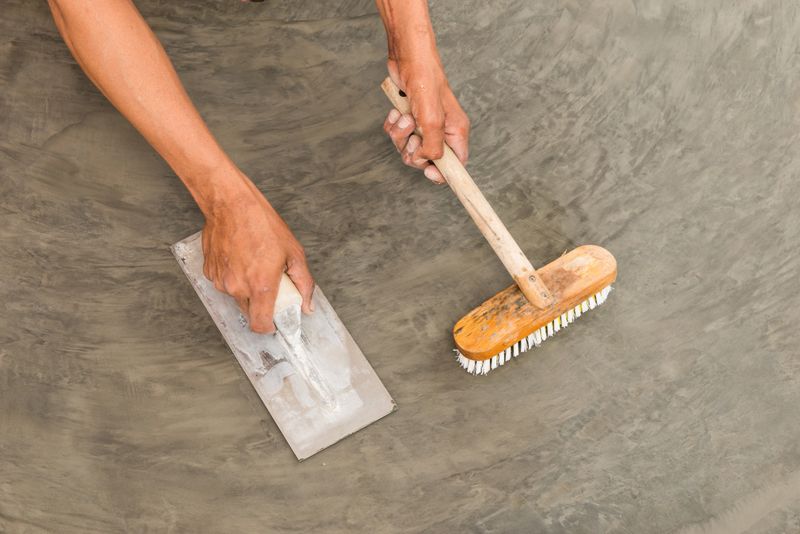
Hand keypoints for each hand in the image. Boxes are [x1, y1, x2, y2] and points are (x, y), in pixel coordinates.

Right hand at [201, 180, 313, 333]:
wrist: (231, 204)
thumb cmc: (262, 224)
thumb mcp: (294, 253)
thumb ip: (304, 284)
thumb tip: (307, 306)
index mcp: (260, 286)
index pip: (260, 325)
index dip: (269, 327)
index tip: (274, 320)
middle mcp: (237, 287)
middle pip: (249, 311)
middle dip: (260, 302)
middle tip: (268, 281)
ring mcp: (220, 280)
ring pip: (236, 296)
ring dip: (245, 287)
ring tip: (253, 262)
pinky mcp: (209, 271)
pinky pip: (224, 283)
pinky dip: (233, 276)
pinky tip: (239, 257)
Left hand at [383, 58, 469, 183]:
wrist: (407, 58)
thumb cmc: (425, 81)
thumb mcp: (432, 119)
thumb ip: (433, 146)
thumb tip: (427, 161)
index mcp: (455, 133)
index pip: (455, 166)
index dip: (441, 174)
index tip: (428, 172)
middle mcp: (441, 131)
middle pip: (426, 160)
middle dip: (413, 151)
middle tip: (412, 137)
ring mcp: (424, 125)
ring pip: (408, 148)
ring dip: (400, 136)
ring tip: (404, 117)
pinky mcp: (408, 118)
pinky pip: (396, 136)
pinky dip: (392, 126)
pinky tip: (395, 113)